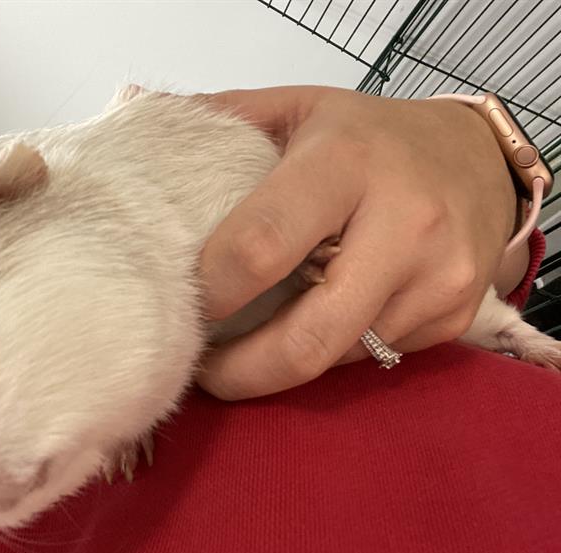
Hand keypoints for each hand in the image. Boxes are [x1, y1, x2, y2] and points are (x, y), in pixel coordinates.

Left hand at [197, 86, 518, 400]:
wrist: (479, 158)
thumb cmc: (370, 136)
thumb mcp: (298, 109)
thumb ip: (224, 122)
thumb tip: (144, 135)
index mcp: (346, 163)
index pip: (262, 246)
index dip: (211, 292)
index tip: (180, 308)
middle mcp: (404, 225)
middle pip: (305, 338)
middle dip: (241, 371)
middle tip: (202, 369)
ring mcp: (439, 280)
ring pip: (334, 358)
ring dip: (282, 363)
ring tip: (249, 343)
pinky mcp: (455, 318)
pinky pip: (370, 359)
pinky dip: (329, 353)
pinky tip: (311, 323)